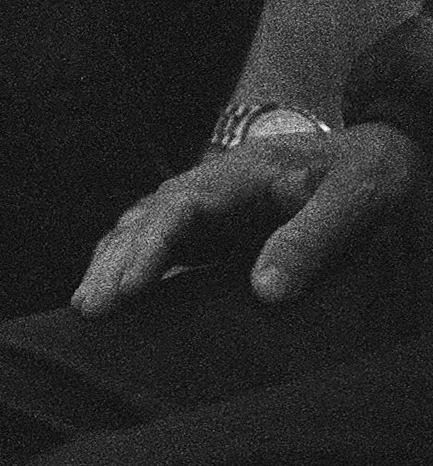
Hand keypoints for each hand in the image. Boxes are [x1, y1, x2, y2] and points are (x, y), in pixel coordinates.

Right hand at [73, 122, 421, 317]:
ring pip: (142, 232)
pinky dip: (132, 270)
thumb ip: (314, 237)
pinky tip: (121, 300)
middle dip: (113, 263)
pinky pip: (161, 248)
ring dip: (112, 267)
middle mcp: (211, 188)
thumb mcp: (359, 195)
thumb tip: (265, 293)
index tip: (131, 287)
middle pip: (144, 220)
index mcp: (241, 174)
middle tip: (90, 309)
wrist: (378, 155)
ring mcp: (209, 209)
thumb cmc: (371, 171)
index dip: (150, 246)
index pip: (178, 206)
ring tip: (88, 310)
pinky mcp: (215, 232)